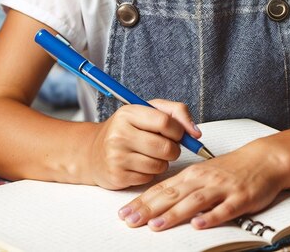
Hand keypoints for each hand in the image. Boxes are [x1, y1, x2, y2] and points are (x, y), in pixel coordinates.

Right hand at [86, 100, 201, 189]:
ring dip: (163, 162)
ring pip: (160, 165)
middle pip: (166, 147)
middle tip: (168, 146)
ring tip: (152, 155)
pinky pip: (149, 178)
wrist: (93, 152)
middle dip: (174, 149)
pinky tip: (140, 165)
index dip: (179, 130)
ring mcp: (117, 157)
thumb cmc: (128, 129)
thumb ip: (176, 113)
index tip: (178, 133)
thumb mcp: (147, 111)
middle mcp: (119, 134)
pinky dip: (150, 173)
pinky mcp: (117, 177)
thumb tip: (196, 133)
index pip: (165, 122)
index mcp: (128, 113)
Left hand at [118, 138, 284, 230]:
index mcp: (193, 174)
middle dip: (150, 208)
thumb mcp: (204, 172)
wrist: (264, 159)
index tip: (125, 211)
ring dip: (174, 213)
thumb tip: (160, 201)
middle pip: (173, 194)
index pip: (163, 188)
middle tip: (130, 220)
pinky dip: (211, 217)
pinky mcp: (240, 198)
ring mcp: (222, 188)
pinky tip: (199, 225)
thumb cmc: (232, 168)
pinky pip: (224, 209)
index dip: (143, 200)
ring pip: (194, 201)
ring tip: (156, 225)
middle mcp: (204, 179)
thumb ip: (184, 187)